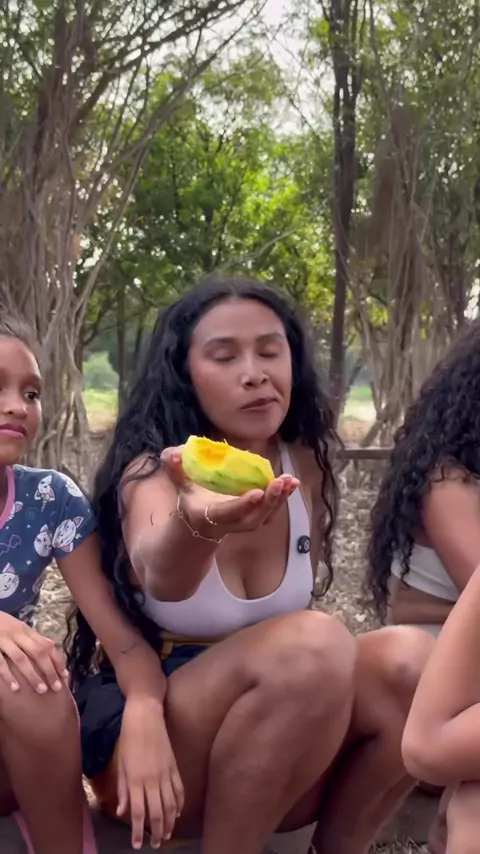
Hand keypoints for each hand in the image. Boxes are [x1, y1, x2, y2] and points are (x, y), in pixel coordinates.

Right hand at [0, 612, 67, 692]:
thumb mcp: (18, 627)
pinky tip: (16, 688)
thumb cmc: (0, 625)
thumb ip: (33, 637)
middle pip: (38, 653)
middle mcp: (17, 634)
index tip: (65, 676)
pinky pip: (1, 663)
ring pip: (22, 659)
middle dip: (49, 670)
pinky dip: (9, 676)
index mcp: (26, 630)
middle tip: (57, 687)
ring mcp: (4, 640)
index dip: (57, 661)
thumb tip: (51, 644)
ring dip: (33, 675)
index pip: (46, 646)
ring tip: (41, 690)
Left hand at [117, 695, 183, 849]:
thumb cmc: (129, 738)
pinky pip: (179, 790)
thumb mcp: (121, 764)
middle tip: (155, 844)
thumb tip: (121, 812)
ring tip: (167, 834)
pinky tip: (178, 813)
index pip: (137, 812)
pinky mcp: (174, 766)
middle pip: (157, 813)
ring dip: (170, 822)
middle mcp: (152, 780)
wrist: (146, 715)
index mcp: (136, 780)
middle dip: (156, 831)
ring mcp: (166, 773)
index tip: (137, 844)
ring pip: (171, 805)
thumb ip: (122, 789)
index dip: (138, 831)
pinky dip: (180, 804)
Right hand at [161, 445, 298, 535]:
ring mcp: (243, 524)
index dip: (242, 504)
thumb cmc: (190, 500)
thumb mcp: (180, 485)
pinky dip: (282, 498)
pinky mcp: (255, 519)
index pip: (227, 512)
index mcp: (209, 516)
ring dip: (279, 499)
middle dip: (268, 502)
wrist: (198, 525)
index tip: (257, 492)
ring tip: (290, 481)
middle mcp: (229, 524)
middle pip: (252, 518)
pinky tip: (291, 483)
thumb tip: (174, 454)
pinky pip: (271, 511)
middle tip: (280, 482)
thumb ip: (175, 470)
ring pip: (265, 516)